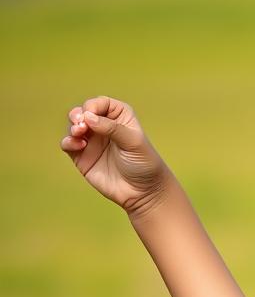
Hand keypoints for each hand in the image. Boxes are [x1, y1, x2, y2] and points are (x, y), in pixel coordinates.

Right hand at [60, 96, 169, 214]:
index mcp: (119, 118)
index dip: (93, 105)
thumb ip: (112, 128)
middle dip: (78, 114)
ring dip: (72, 126)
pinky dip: (68, 142)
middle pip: (83, 111)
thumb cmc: (144, 165)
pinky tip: (78, 145)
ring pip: (73, 126)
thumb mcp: (133, 142)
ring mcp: (92, 141)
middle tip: (81, 124)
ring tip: (79, 132)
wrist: (144, 193)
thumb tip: (88, 117)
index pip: (101, 103)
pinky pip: (68, 144)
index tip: (92, 114)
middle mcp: (103, 127)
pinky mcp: (83, 157)